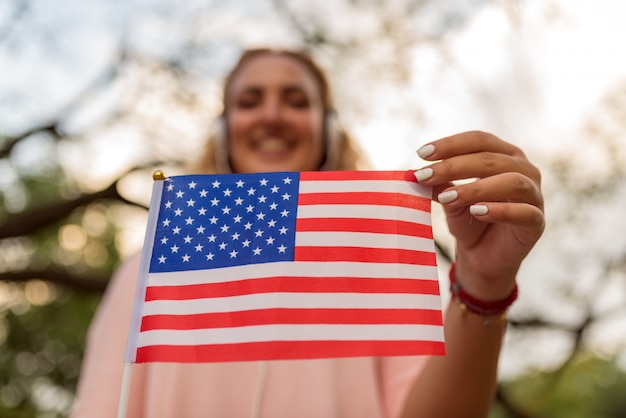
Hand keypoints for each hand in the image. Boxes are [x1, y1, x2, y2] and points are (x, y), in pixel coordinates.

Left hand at [414, 131, 544, 300]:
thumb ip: (441, 184)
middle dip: (454, 166)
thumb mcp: (450, 199)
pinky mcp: (537, 222)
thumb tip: (419, 172)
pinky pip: (524, 212)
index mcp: (504, 155)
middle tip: (424, 176)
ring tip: (446, 197)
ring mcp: (535, 195)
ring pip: (511, 182)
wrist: (482, 257)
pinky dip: (500, 211)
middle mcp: (524, 169)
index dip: (451, 144)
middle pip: (491, 159)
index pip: (479, 140)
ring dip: (475, 188)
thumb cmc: (468, 220)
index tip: (421, 154)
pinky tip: (477, 211)